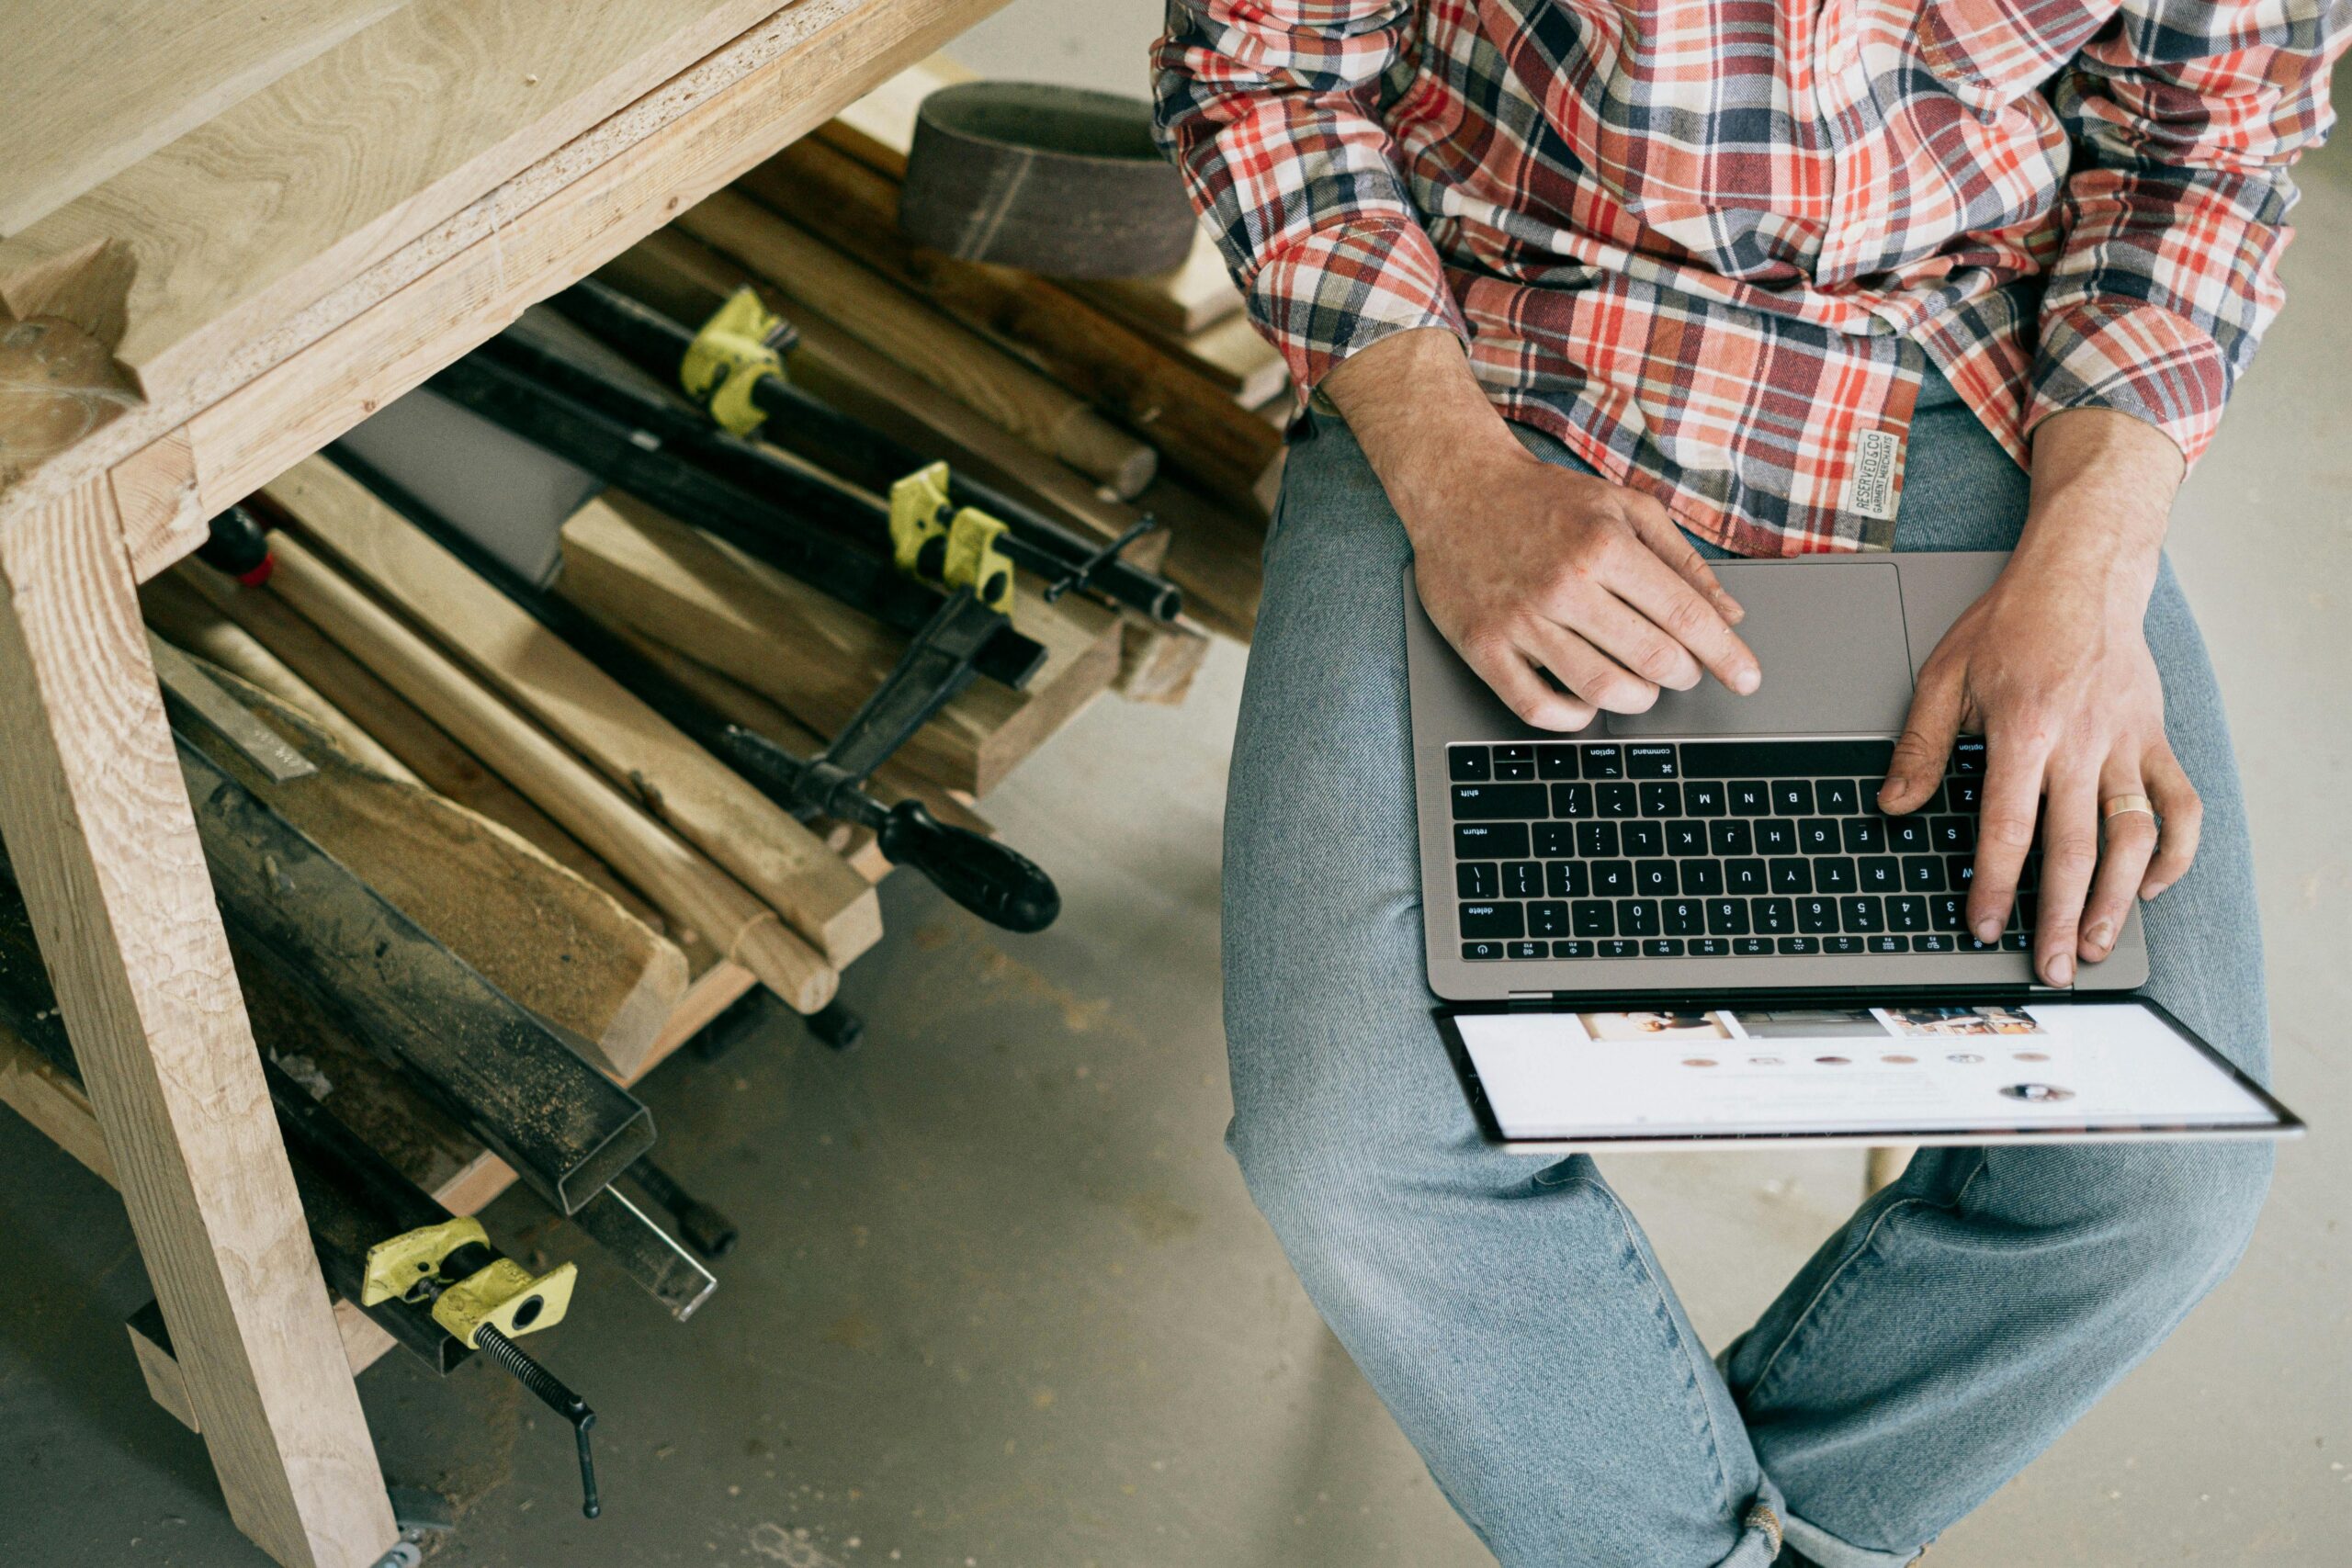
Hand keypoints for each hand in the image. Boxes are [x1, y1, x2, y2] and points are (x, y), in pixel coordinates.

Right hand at [1321, 329, 1759, 726]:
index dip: (1725, 655)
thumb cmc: (1545, 498)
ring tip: (1639, 685)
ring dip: (1636, 698)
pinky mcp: (1483, 645)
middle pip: (1650, 659)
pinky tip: (1584, 702)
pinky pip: (1536, 708)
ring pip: (1599, 690)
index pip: (1684, 616)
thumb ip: (1682, 559)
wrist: (1458, 487)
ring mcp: (1520, 619)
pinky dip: (1573, 718)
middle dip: (1682, 675)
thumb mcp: (1624, 507)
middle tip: (1682, 671)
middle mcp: (1565, 584)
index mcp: (1606, 545)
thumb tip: (1728, 613)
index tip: (1746, 679)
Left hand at [1878, 409, 2196, 984]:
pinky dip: (2174, 850)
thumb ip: (1920, 746)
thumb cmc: (2011, 623)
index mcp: (2024, 729)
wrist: (2082, 574)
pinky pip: (2179, 804)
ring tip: (2094, 943)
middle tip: (2048, 967)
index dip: (1996, 884)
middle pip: (2073, 846)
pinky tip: (2150, 886)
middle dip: (2058, 914)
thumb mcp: (1945, 675)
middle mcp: (2082, 742)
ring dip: (2116, 898)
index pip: (2009, 826)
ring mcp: (2126, 743)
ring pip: (2131, 836)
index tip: (1984, 925)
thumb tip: (1891, 805)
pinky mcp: (2154, 739)